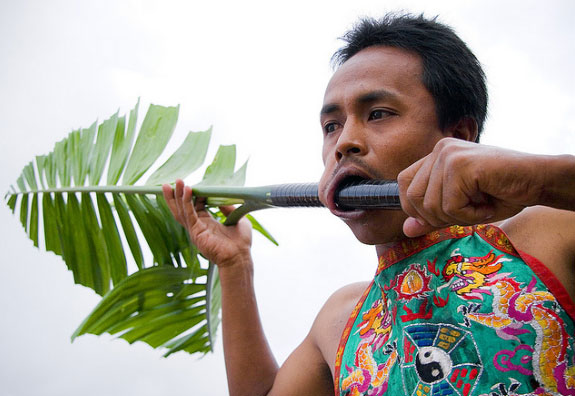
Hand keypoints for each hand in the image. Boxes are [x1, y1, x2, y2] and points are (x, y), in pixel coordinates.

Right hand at [162, 179, 252, 267]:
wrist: (240, 258)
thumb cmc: (241, 243)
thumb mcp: (237, 219)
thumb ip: (228, 209)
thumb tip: (222, 198)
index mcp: (206, 224)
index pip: (194, 207)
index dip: (193, 195)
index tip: (193, 185)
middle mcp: (198, 227)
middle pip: (182, 209)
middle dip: (176, 196)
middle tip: (172, 182)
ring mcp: (195, 230)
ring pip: (182, 211)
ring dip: (178, 196)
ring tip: (177, 182)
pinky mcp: (197, 232)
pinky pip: (189, 215)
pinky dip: (187, 202)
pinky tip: (188, 191)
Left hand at [398, 138, 542, 236]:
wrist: (539, 180)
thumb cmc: (503, 192)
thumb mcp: (461, 209)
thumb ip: (432, 216)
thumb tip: (405, 230)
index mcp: (437, 155)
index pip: (404, 184)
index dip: (415, 207)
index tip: (441, 216)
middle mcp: (440, 150)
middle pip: (413, 197)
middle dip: (437, 217)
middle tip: (466, 213)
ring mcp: (449, 155)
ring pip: (431, 205)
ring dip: (458, 217)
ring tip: (481, 205)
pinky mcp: (461, 165)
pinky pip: (451, 206)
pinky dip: (470, 215)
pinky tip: (487, 204)